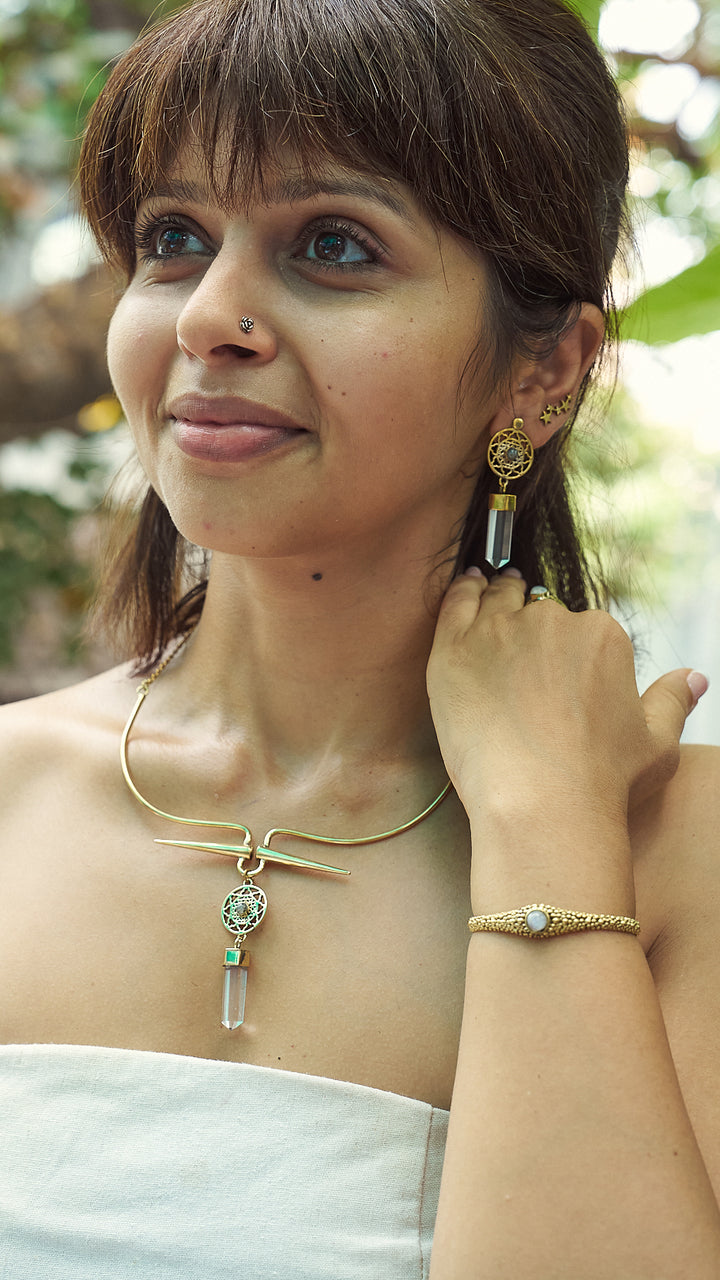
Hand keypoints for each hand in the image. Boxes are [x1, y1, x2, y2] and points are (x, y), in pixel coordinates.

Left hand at [427, 569, 703, 822]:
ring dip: (498, 598)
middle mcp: (551, 622)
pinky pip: (455, 605)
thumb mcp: (658, 743)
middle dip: (534, 626)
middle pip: (539, 611)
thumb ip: (673, 700)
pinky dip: (461, 593)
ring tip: (491, 593)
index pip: (582, 626)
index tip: (561, 667)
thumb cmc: (603, 781)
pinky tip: (466, 587)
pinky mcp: (454, 649)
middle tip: (523, 647)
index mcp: (601, 635)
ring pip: (498, 600)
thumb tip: (695, 677)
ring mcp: (499, 631)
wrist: (540, 805)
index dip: (570, 648)